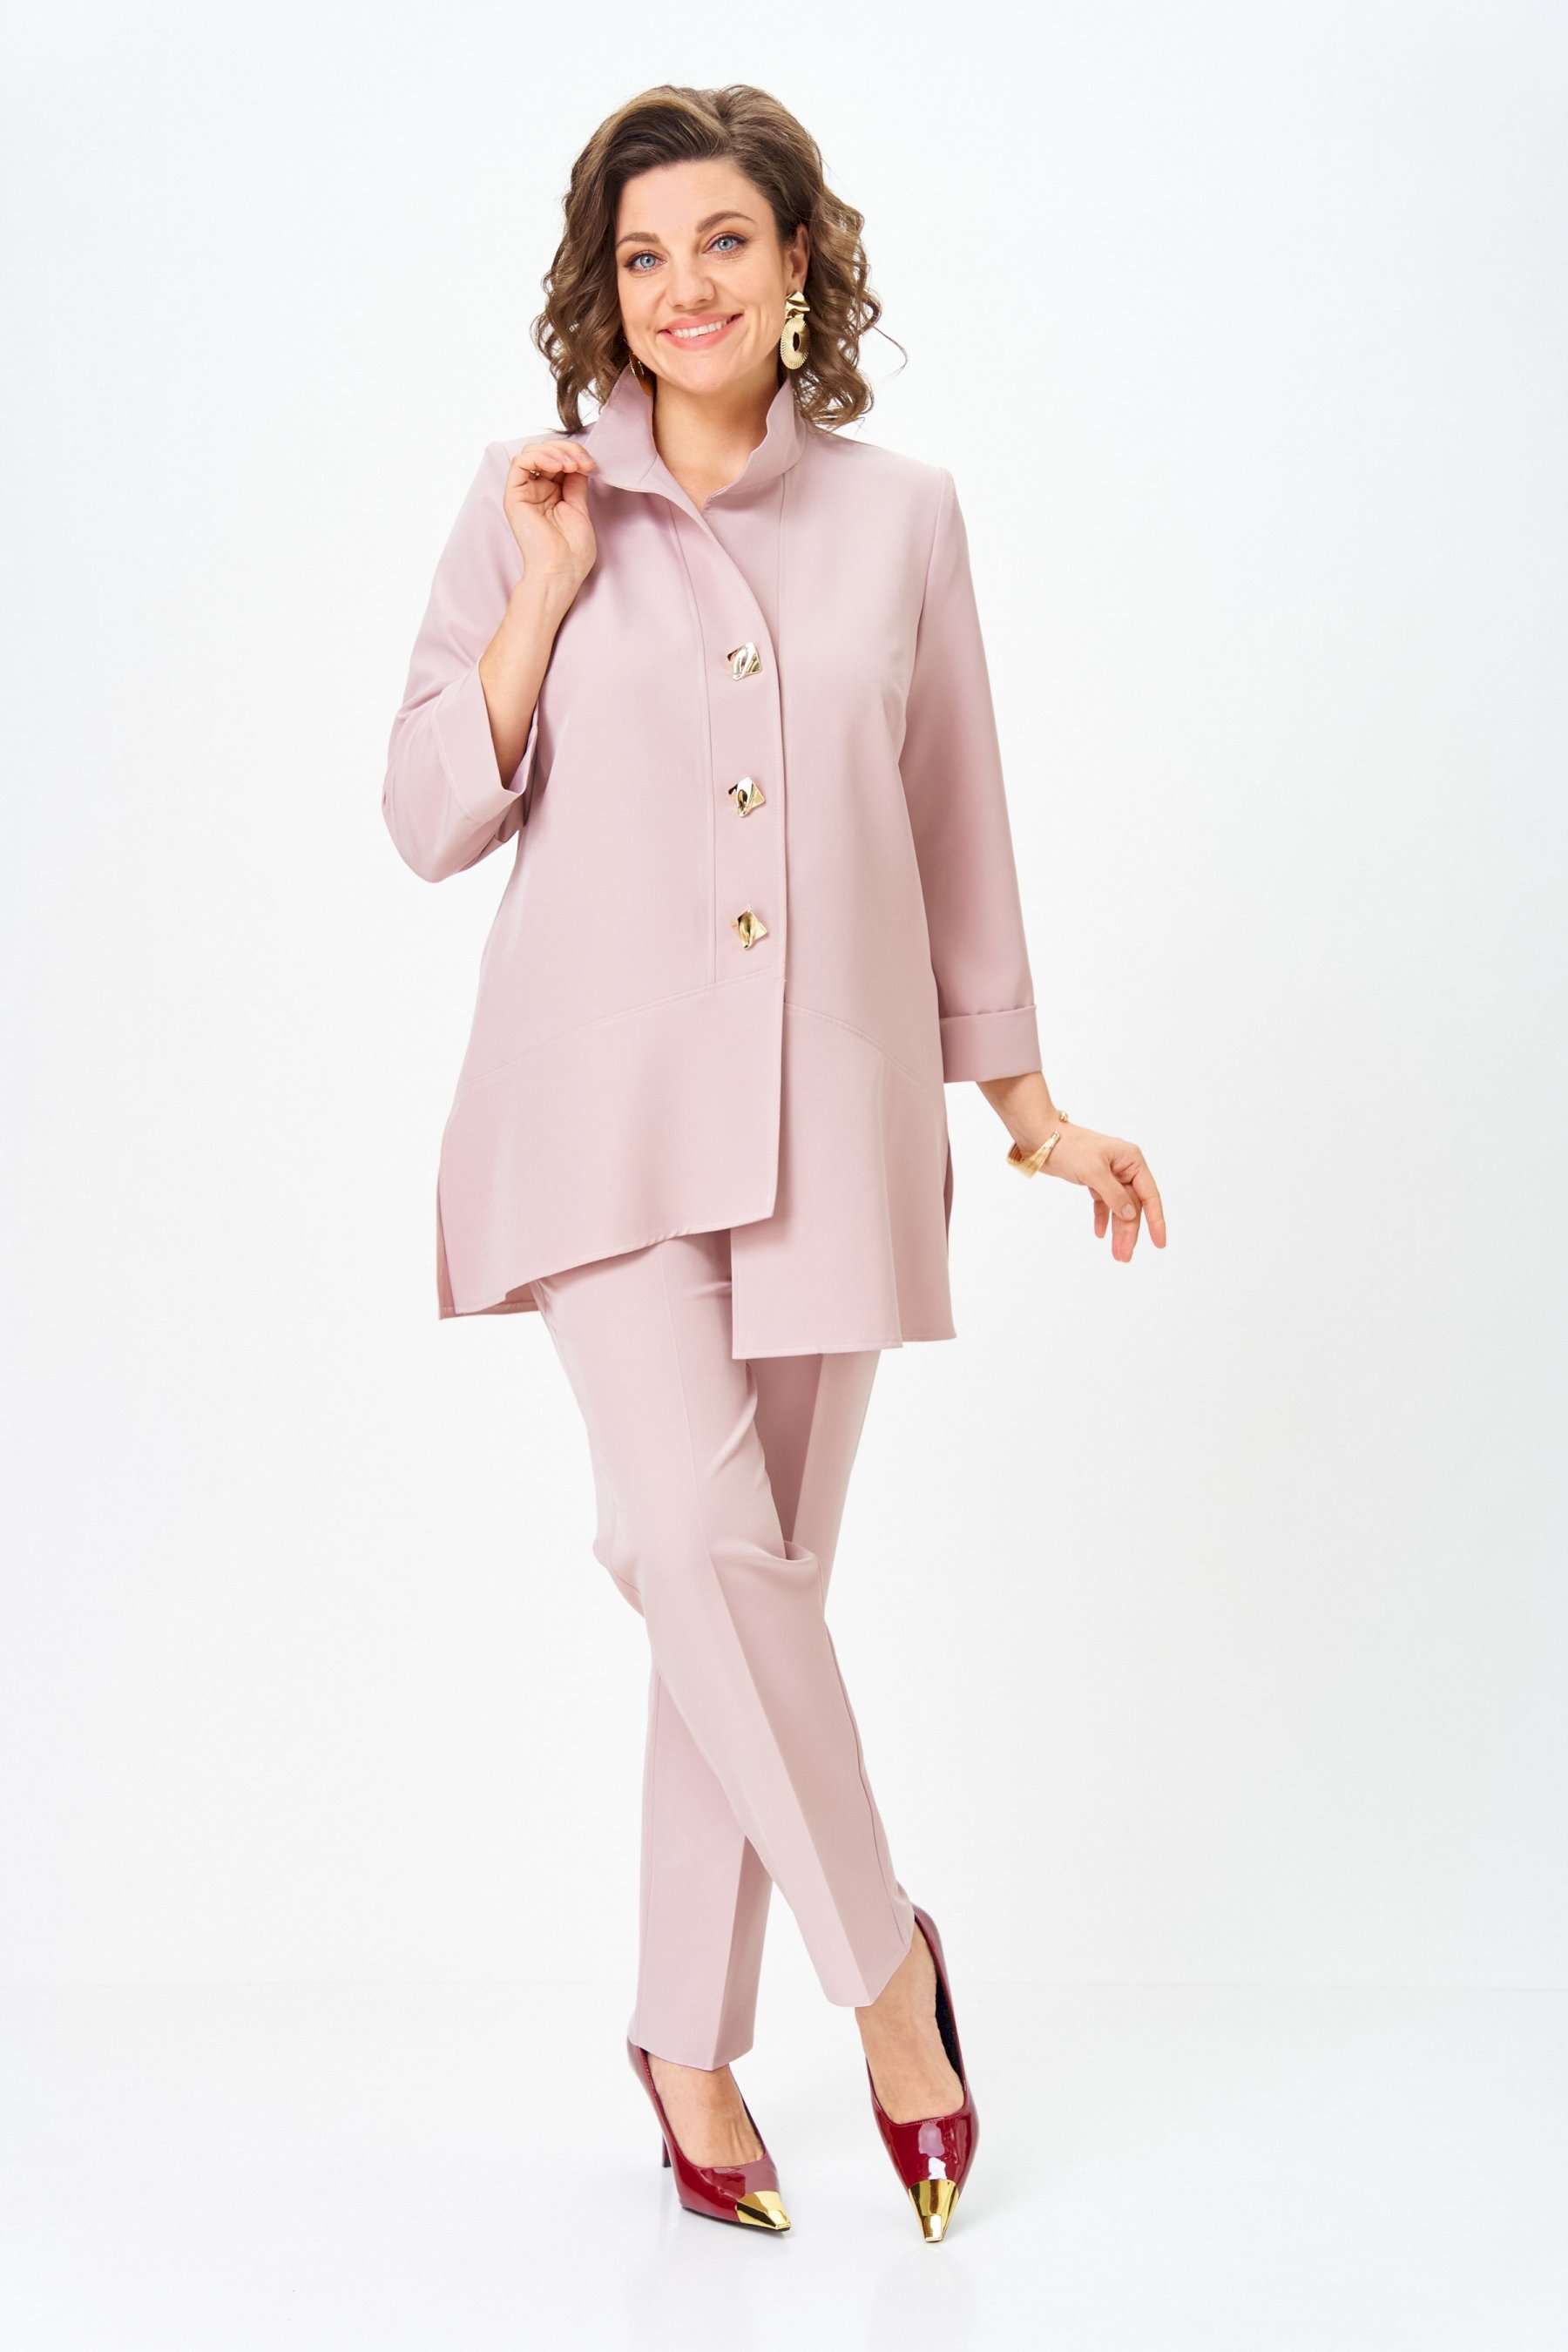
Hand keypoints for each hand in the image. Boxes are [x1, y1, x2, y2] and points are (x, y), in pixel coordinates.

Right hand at [502, 438, 598, 600]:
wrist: (561, 571)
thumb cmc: (573, 552)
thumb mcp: (580, 508)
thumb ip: (575, 483)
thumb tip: (578, 461)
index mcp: (553, 494)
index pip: (559, 459)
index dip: (575, 454)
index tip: (591, 466)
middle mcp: (536, 490)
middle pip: (546, 452)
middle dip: (568, 450)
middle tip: (583, 463)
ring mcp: (524, 492)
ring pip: (532, 452)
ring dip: (554, 451)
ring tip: (571, 465)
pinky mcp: (514, 495)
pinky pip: (520, 462)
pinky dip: (539, 456)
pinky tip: (557, 465)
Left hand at [1030, 1115, 1166, 1263]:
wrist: (1041, 1139)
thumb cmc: (1069, 1148)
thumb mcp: (1094, 1172)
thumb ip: (1114, 1195)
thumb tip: (1131, 1215)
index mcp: (1132, 1160)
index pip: (1149, 1195)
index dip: (1156, 1221)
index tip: (1159, 1243)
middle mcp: (1124, 1167)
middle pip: (1133, 1206)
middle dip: (1130, 1231)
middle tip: (1124, 1256)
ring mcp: (1110, 1174)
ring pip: (1119, 1208)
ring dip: (1118, 1230)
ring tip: (1117, 1254)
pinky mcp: (1094, 1180)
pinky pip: (1103, 1203)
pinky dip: (1102, 1218)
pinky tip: (1100, 1234)